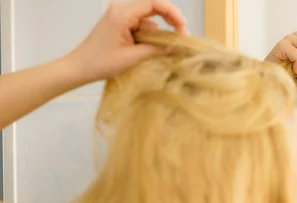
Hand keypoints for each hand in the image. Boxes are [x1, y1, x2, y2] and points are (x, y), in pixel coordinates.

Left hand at [66, 0, 187, 83]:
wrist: (79, 68)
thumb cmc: (101, 63)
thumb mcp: (132, 58)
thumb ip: (155, 49)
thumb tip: (175, 46)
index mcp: (122, 13)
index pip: (153, 2)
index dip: (172, 12)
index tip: (183, 27)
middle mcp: (121, 9)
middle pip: (152, 7)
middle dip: (169, 20)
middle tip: (180, 37)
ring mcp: (119, 16)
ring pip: (148, 18)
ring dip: (158, 32)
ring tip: (166, 48)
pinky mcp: (119, 24)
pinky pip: (141, 25)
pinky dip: (149, 35)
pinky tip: (152, 48)